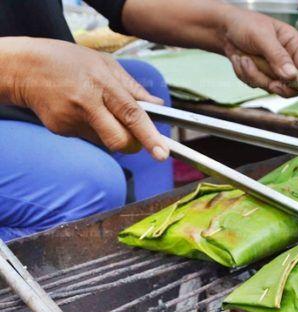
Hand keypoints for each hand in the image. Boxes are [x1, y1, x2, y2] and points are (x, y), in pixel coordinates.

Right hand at [9, 38, 168, 158]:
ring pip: (106, 141)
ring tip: (96, 108)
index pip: (131, 114)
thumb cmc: (68, 62)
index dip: (149, 136)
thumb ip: (133, 87)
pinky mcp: (61, 130)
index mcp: (102, 84)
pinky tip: (79, 110)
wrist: (23, 67)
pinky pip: (89, 137)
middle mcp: (87, 104)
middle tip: (136, 138)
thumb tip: (158, 105)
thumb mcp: (104, 64)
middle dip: (134, 145)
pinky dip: (92, 128)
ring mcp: (72, 120)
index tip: (162, 153)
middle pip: (119, 140)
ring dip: (111, 132)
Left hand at [220, 7, 297, 102]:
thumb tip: (291, 76)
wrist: (222, 29)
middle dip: (275, 83)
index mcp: (293, 44)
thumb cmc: (244, 25)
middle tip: (268, 81)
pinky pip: (256, 85)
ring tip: (243, 58)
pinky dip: (245, 74)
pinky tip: (240, 60)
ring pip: (271, 86)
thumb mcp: (262, 37)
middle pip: (292, 85)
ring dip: (254, 75)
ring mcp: (273, 69)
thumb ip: (278, 56)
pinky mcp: (261, 75)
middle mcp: (287, 58)